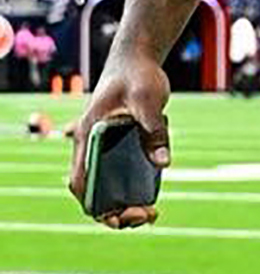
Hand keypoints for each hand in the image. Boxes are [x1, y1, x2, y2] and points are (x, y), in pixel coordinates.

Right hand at [68, 51, 170, 229]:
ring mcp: (104, 146)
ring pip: (106, 185)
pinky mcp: (119, 144)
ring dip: (124, 203)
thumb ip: (154, 131)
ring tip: (151, 213)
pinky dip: (132, 188)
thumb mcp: (149, 100)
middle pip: (93, 190)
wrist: (138, 58)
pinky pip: (120, 174)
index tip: (121, 215)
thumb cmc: (138, 75)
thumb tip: (163, 164)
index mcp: (88, 136)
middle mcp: (91, 145)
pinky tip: (152, 194)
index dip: (96, 204)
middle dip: (115, 210)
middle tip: (147, 216)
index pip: (81, 181)